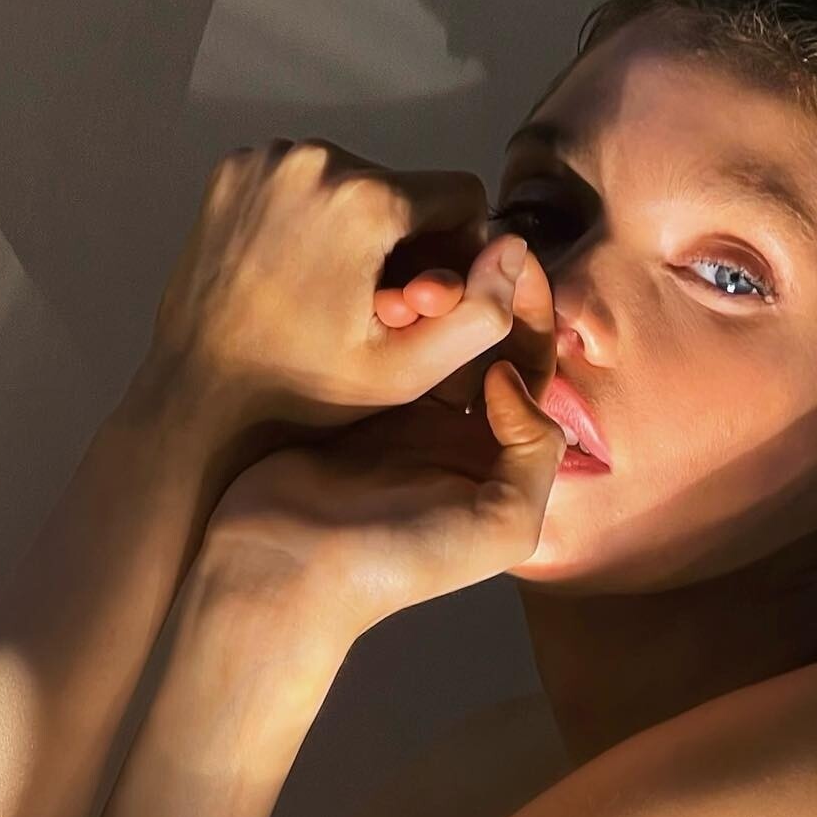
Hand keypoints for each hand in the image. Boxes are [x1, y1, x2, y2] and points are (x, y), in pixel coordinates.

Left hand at [144, 137, 553, 430]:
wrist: (199, 395)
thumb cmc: (305, 392)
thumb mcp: (410, 369)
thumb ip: (482, 312)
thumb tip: (513, 248)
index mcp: (364, 198)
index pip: (462, 193)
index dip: (461, 251)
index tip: (429, 300)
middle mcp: (313, 159)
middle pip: (407, 187)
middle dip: (410, 242)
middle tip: (382, 308)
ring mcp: (266, 159)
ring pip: (359, 183)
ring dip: (365, 233)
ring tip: (341, 297)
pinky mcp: (234, 170)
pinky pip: (308, 183)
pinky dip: (317, 221)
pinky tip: (303, 277)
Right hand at [202, 245, 565, 638]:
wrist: (282, 569)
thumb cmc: (395, 562)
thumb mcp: (501, 527)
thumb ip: (534, 454)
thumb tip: (514, 380)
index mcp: (499, 461)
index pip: (533, 373)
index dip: (534, 319)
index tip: (517, 272)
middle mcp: (457, 434)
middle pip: (486, 343)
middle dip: (486, 294)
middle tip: (474, 248)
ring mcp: (401, 415)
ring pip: (435, 334)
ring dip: (438, 297)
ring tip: (426, 269)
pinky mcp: (351, 401)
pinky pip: (385, 341)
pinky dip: (393, 309)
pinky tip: (389, 279)